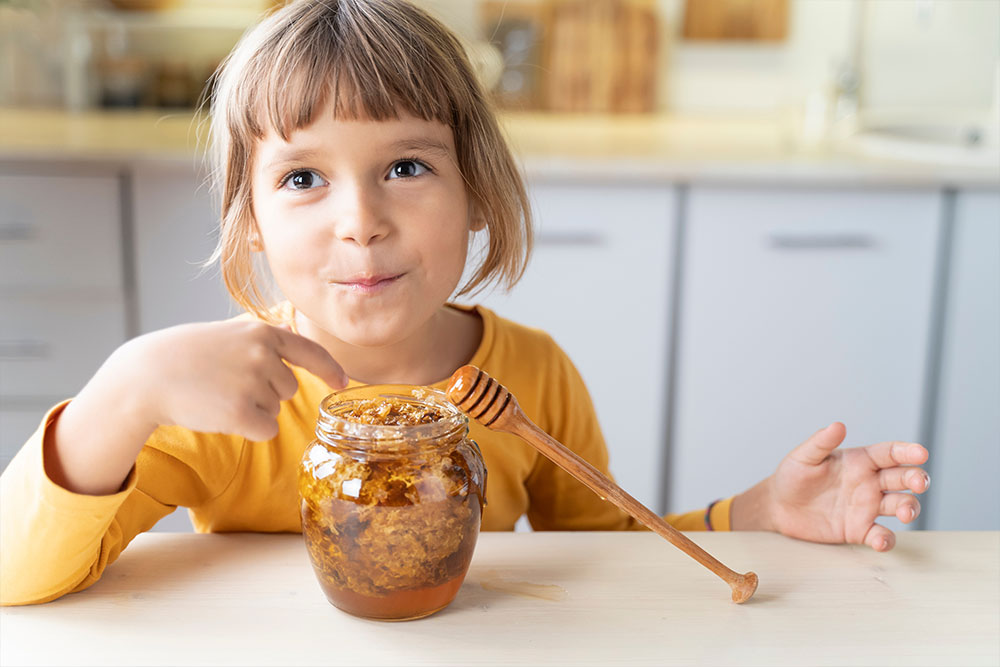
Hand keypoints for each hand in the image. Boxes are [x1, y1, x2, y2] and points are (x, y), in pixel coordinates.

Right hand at [134, 320, 347, 440]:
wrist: (147, 375)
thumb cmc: (184, 355)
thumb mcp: (227, 335)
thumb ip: (261, 340)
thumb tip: (290, 335)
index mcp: (263, 333)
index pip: (310, 351)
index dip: (330, 369)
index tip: (343, 382)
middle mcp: (264, 355)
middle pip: (289, 389)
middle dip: (265, 393)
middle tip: (226, 384)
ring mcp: (254, 383)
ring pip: (275, 410)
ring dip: (253, 410)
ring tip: (218, 394)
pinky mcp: (243, 412)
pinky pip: (267, 430)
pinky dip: (249, 429)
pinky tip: (221, 414)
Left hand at [736, 422, 929, 550]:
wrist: (778, 506)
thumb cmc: (792, 476)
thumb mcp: (804, 457)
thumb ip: (821, 442)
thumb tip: (838, 425)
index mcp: (859, 461)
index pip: (890, 453)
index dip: (907, 452)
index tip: (921, 453)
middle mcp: (869, 483)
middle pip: (903, 478)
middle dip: (917, 479)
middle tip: (918, 483)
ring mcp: (867, 507)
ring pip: (901, 505)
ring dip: (910, 508)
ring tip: (905, 513)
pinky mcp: (859, 530)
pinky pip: (880, 535)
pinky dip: (886, 540)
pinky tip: (881, 541)